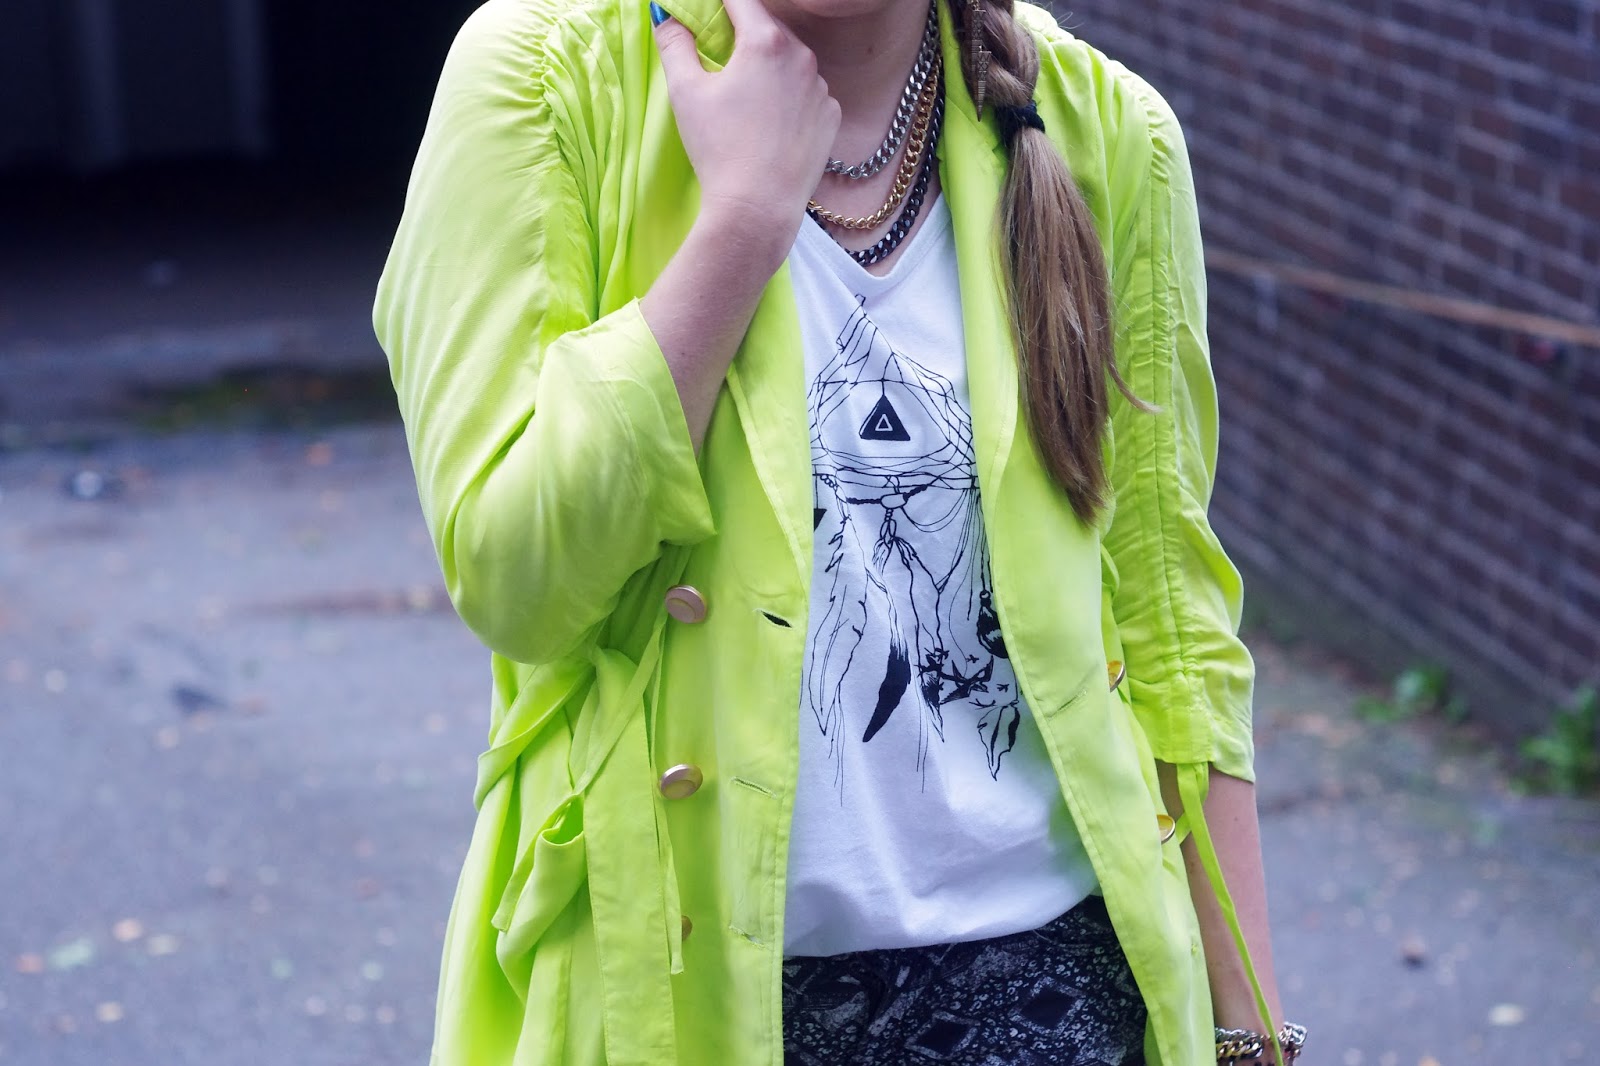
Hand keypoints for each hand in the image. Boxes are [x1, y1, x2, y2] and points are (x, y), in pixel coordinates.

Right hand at [652, 0, 839, 249]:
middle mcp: (802, 56)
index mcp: (766, 41)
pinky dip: (788, 99)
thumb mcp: (685, 91)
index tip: (705, 17)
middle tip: (720, 61)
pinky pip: (806, 93)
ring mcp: (821, 87)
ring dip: (768, 69)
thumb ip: (674, 43)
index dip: (719, 5)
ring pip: (789, 62)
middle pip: (767, 29)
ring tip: (746, 104)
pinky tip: (769, 126)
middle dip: (743, 37)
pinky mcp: (830, 115)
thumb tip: (669, 16)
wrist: (757, 208)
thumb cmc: (719, 148)